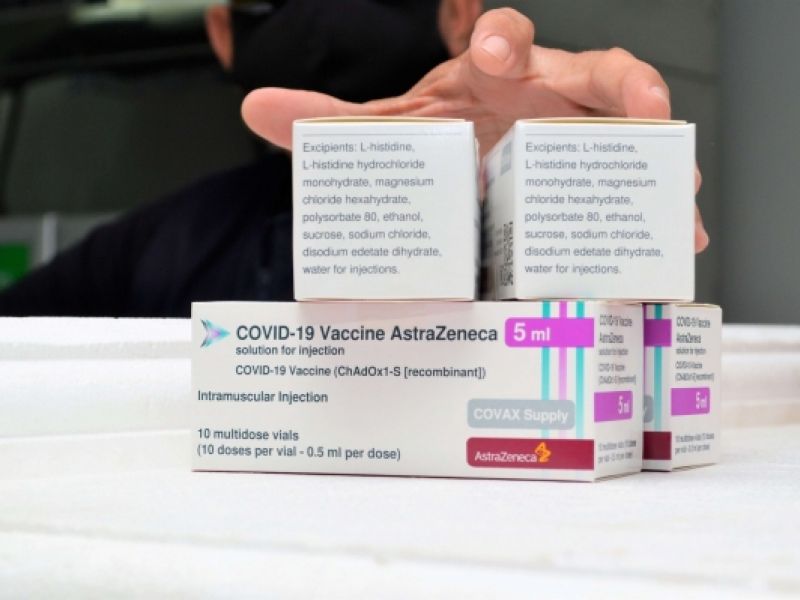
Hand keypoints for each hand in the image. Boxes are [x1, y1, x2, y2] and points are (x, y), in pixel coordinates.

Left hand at [241, 8, 707, 252]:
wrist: (479, 152)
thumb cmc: (449, 127)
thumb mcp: (396, 128)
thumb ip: (333, 124)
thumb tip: (259, 109)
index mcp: (495, 71)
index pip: (506, 35)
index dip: (503, 38)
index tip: (494, 53)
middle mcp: (549, 88)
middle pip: (598, 68)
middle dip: (624, 84)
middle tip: (645, 110)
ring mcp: (586, 124)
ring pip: (637, 121)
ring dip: (663, 150)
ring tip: (681, 186)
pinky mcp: (607, 163)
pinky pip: (643, 175)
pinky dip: (664, 206)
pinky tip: (680, 236)